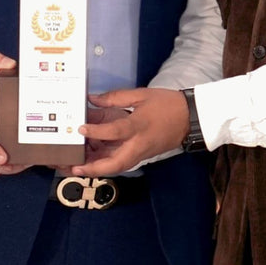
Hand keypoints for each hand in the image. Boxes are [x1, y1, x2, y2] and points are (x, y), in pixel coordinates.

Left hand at [72, 87, 188, 175]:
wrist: (190, 118)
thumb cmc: (166, 104)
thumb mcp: (141, 95)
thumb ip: (115, 97)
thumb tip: (93, 99)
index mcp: (139, 126)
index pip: (116, 131)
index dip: (97, 131)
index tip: (81, 129)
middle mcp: (139, 144)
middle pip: (116, 164)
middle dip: (94, 169)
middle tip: (75, 168)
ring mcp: (141, 153)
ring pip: (117, 166)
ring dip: (98, 169)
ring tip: (78, 166)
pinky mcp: (142, 156)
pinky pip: (121, 162)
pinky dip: (106, 163)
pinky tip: (92, 159)